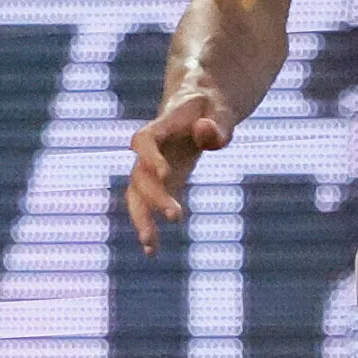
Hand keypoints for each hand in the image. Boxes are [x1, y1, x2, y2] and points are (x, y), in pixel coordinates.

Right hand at [125, 91, 234, 251]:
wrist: (196, 104)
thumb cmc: (209, 105)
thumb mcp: (220, 108)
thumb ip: (217, 123)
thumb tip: (206, 134)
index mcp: (161, 126)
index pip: (145, 141)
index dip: (151, 157)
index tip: (167, 174)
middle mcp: (149, 150)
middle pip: (140, 175)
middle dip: (155, 197)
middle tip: (177, 216)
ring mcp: (151, 167)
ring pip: (137, 194)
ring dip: (143, 218)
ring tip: (150, 246)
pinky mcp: (160, 181)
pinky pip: (148, 204)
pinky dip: (149, 225)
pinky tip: (151, 252)